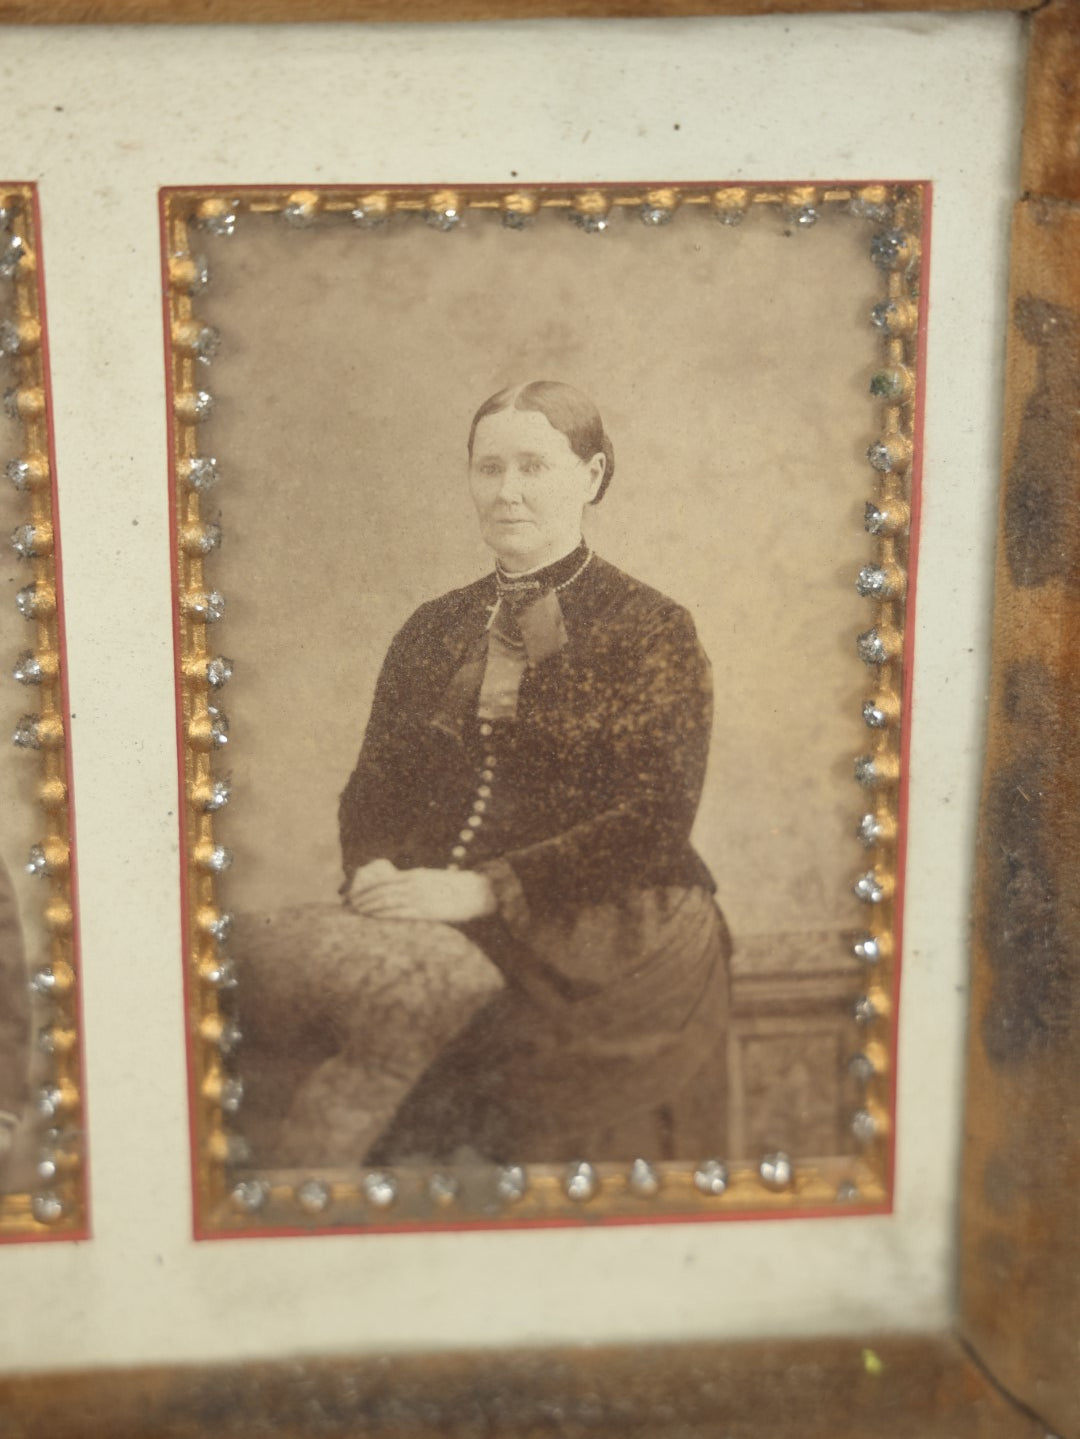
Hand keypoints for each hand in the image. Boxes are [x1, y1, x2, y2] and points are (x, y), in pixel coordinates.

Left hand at [345, 861, 496, 922]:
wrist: (478, 892)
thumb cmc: (457, 888)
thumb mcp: (433, 880)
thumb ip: (416, 885)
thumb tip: (400, 893)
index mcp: (416, 875)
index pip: (384, 881)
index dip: (367, 888)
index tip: (354, 894)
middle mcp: (414, 884)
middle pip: (381, 891)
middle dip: (363, 898)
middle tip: (348, 905)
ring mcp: (420, 897)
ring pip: (387, 901)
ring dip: (369, 907)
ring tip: (356, 913)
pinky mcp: (426, 911)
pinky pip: (399, 913)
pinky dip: (383, 915)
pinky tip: (373, 919)